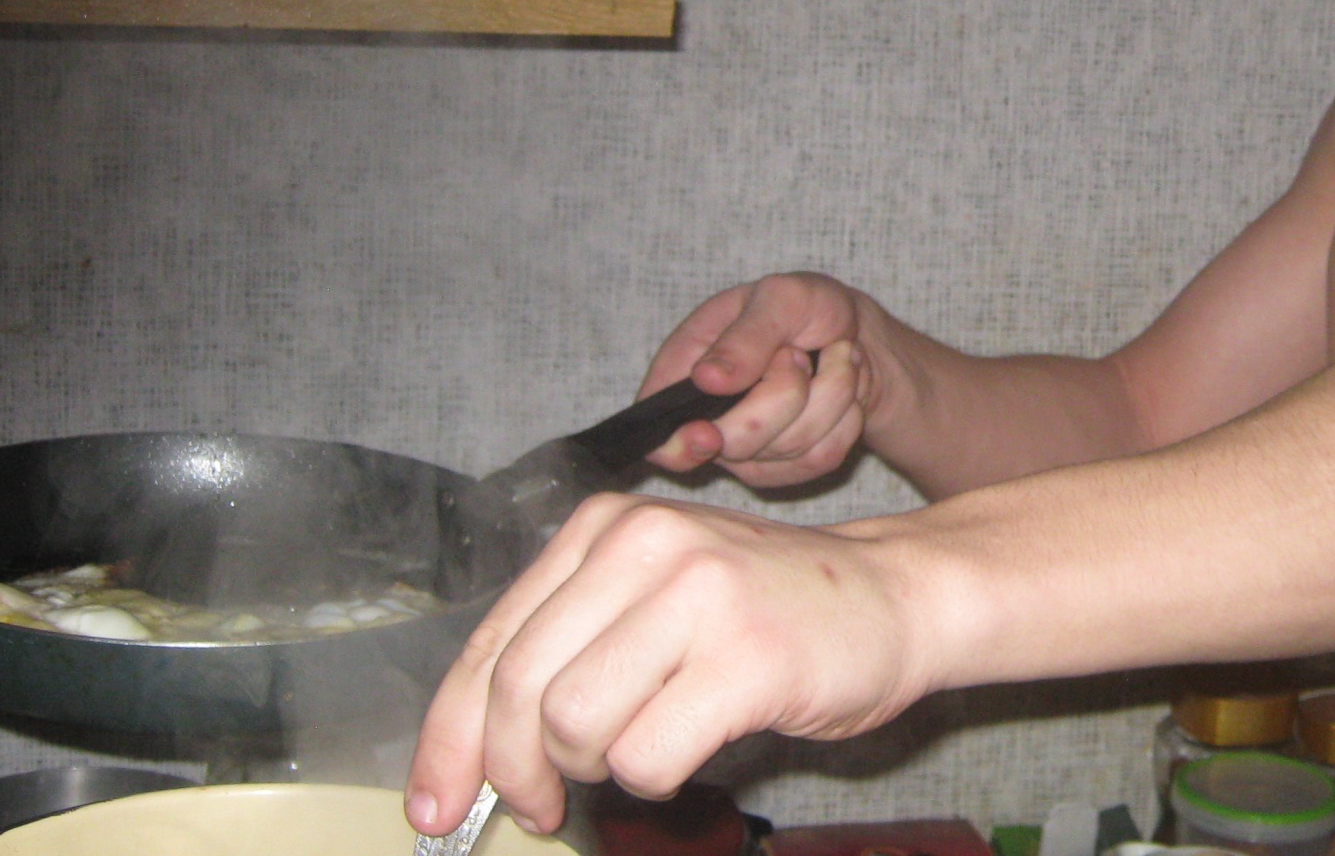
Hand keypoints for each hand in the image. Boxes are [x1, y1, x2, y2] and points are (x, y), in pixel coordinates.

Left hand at [404, 494, 933, 837]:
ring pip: (575, 725)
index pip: (491, 643)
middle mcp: (645, 544)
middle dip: (516, 771)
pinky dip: (654, 778)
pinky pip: (647, 756)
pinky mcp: (745, 657)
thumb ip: (571, 647)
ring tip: (644, 747)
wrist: (899, 596)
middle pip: (520, 690)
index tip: (435, 803)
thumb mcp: (658, 595)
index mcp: (607, 527)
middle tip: (540, 809)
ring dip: (597, 766)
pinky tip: (690, 750)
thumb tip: (474, 755)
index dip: (450, 736)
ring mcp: (698, 596)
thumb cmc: (770, 612)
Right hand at [642, 275, 884, 487]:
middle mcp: (707, 420)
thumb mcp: (779, 298)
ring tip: (834, 355)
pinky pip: (821, 458)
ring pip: (788, 449)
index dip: (678, 445)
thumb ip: (745, 336)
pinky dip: (844, 418)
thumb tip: (707, 379)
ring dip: (828, 394)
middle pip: (735, 443)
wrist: (854, 331)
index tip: (708, 434)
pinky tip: (843, 386)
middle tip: (797, 351)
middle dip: (784, 392)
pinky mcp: (790, 466)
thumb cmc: (805, 307)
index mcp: (683, 373)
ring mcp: (748, 450)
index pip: (658, 435)